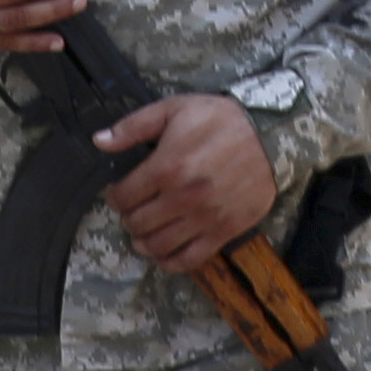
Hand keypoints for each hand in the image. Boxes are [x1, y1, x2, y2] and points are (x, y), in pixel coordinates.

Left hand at [97, 89, 276, 271]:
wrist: (272, 135)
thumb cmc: (221, 119)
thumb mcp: (175, 109)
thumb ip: (133, 127)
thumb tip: (99, 141)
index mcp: (167, 167)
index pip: (124, 197)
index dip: (114, 196)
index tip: (118, 193)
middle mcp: (183, 198)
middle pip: (137, 223)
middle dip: (128, 218)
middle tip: (133, 210)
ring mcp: (205, 218)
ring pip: (158, 245)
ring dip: (143, 242)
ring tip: (144, 232)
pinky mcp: (224, 231)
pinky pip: (189, 259)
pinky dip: (170, 261)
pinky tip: (164, 253)